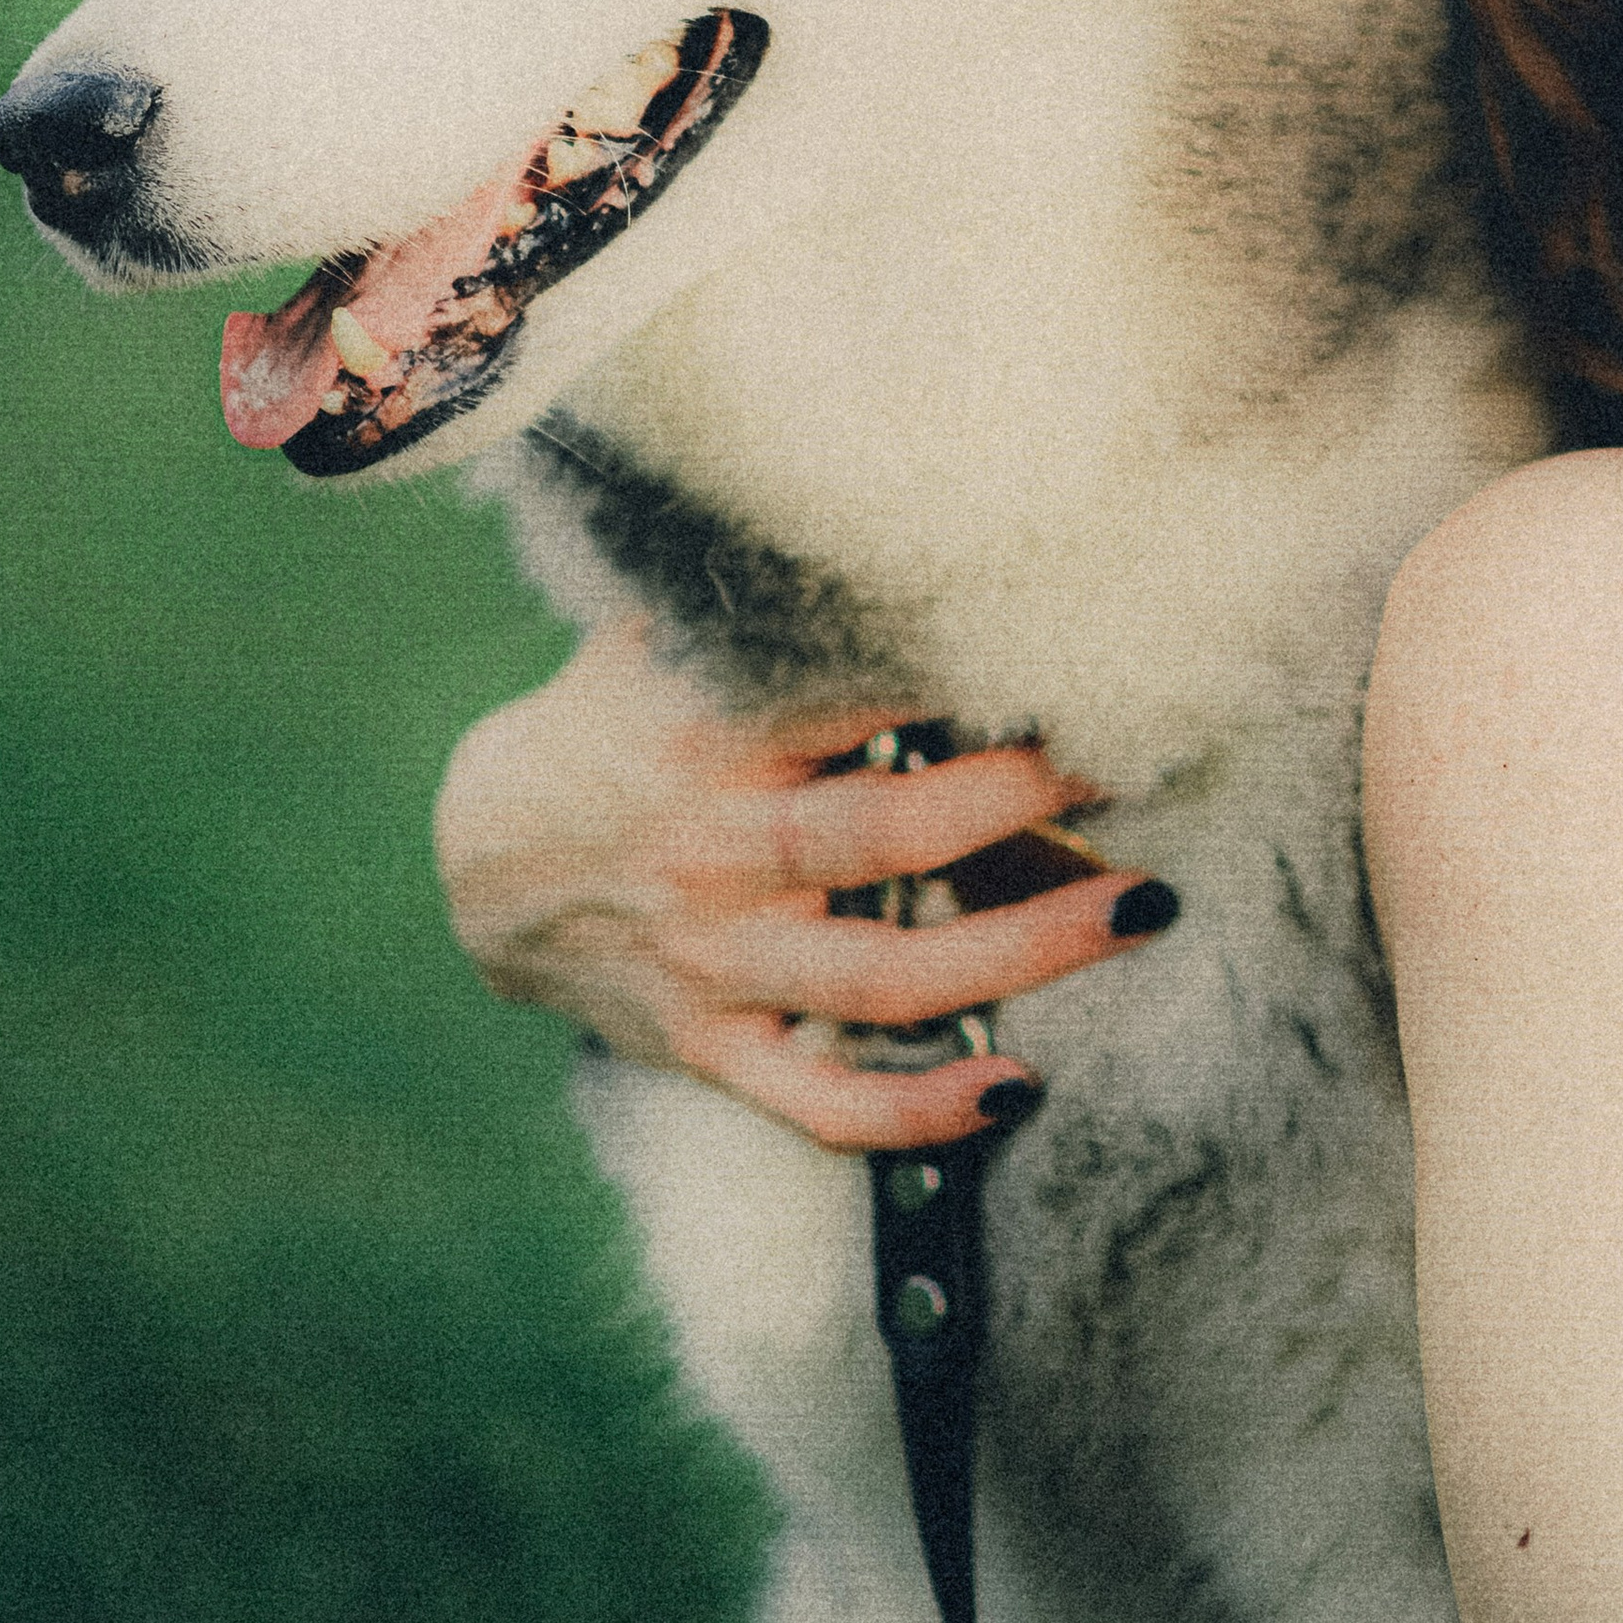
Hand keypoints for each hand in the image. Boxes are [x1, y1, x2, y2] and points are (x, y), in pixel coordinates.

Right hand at [433, 613, 1174, 1147]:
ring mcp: (714, 963)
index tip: (1076, 646)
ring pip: (883, 977)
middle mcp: (714, 850)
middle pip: (884, 834)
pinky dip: (917, 1114)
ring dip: (1022, 950)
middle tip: (1130, 766)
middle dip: (1019, 802)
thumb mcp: (664, 634)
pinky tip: (1014, 1091)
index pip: (852, 691)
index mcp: (709, 730)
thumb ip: (767, 597)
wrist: (482, 861)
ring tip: (1140, 908)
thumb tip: (901, 508)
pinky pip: (821, 1103)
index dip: (966, 671)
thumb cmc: (614, 719)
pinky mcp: (710, 1048)